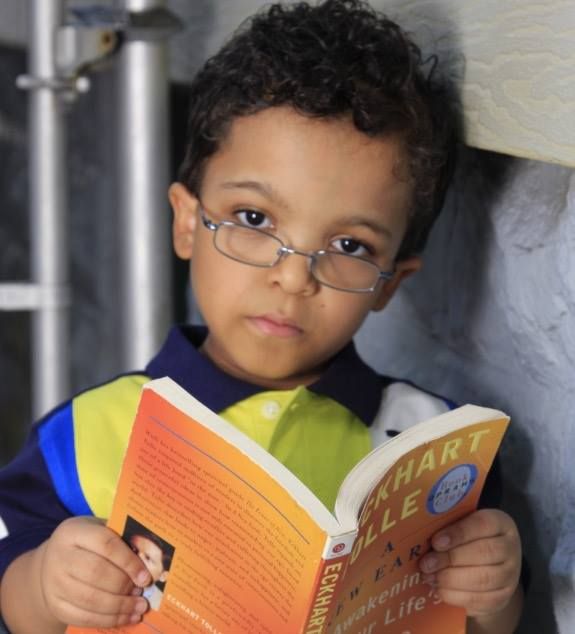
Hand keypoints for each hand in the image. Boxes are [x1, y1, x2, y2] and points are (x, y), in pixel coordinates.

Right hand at [37, 516, 151, 628]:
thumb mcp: (99, 530)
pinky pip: (83, 617)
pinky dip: (108, 620)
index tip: (146, 576)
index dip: (128, 561)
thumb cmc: (87, 542)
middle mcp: (59, 556)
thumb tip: (150, 560)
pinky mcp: (55, 605)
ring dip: (120, 607)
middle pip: (96, 573)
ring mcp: (54, 583)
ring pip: (90, 599)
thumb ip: (120, 540)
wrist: (54, 560)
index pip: (105, 544)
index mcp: (74, 532)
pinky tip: (126, 618)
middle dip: (124, 586)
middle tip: (142, 592)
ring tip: (139, 607)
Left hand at [419, 509, 521, 618]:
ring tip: (429, 576)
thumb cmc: (469, 538)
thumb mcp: (463, 524)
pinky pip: (480, 599)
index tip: (436, 541)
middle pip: (484, 552)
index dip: (459, 532)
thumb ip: (448, 525)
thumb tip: (420, 532)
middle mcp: (510, 548)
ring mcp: (509, 575)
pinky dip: (456, 595)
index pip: (483, 524)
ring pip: (482, 578)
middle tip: (426, 563)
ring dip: (451, 579)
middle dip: (451, 558)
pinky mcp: (502, 598)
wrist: (490, 566)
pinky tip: (439, 589)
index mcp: (500, 523)